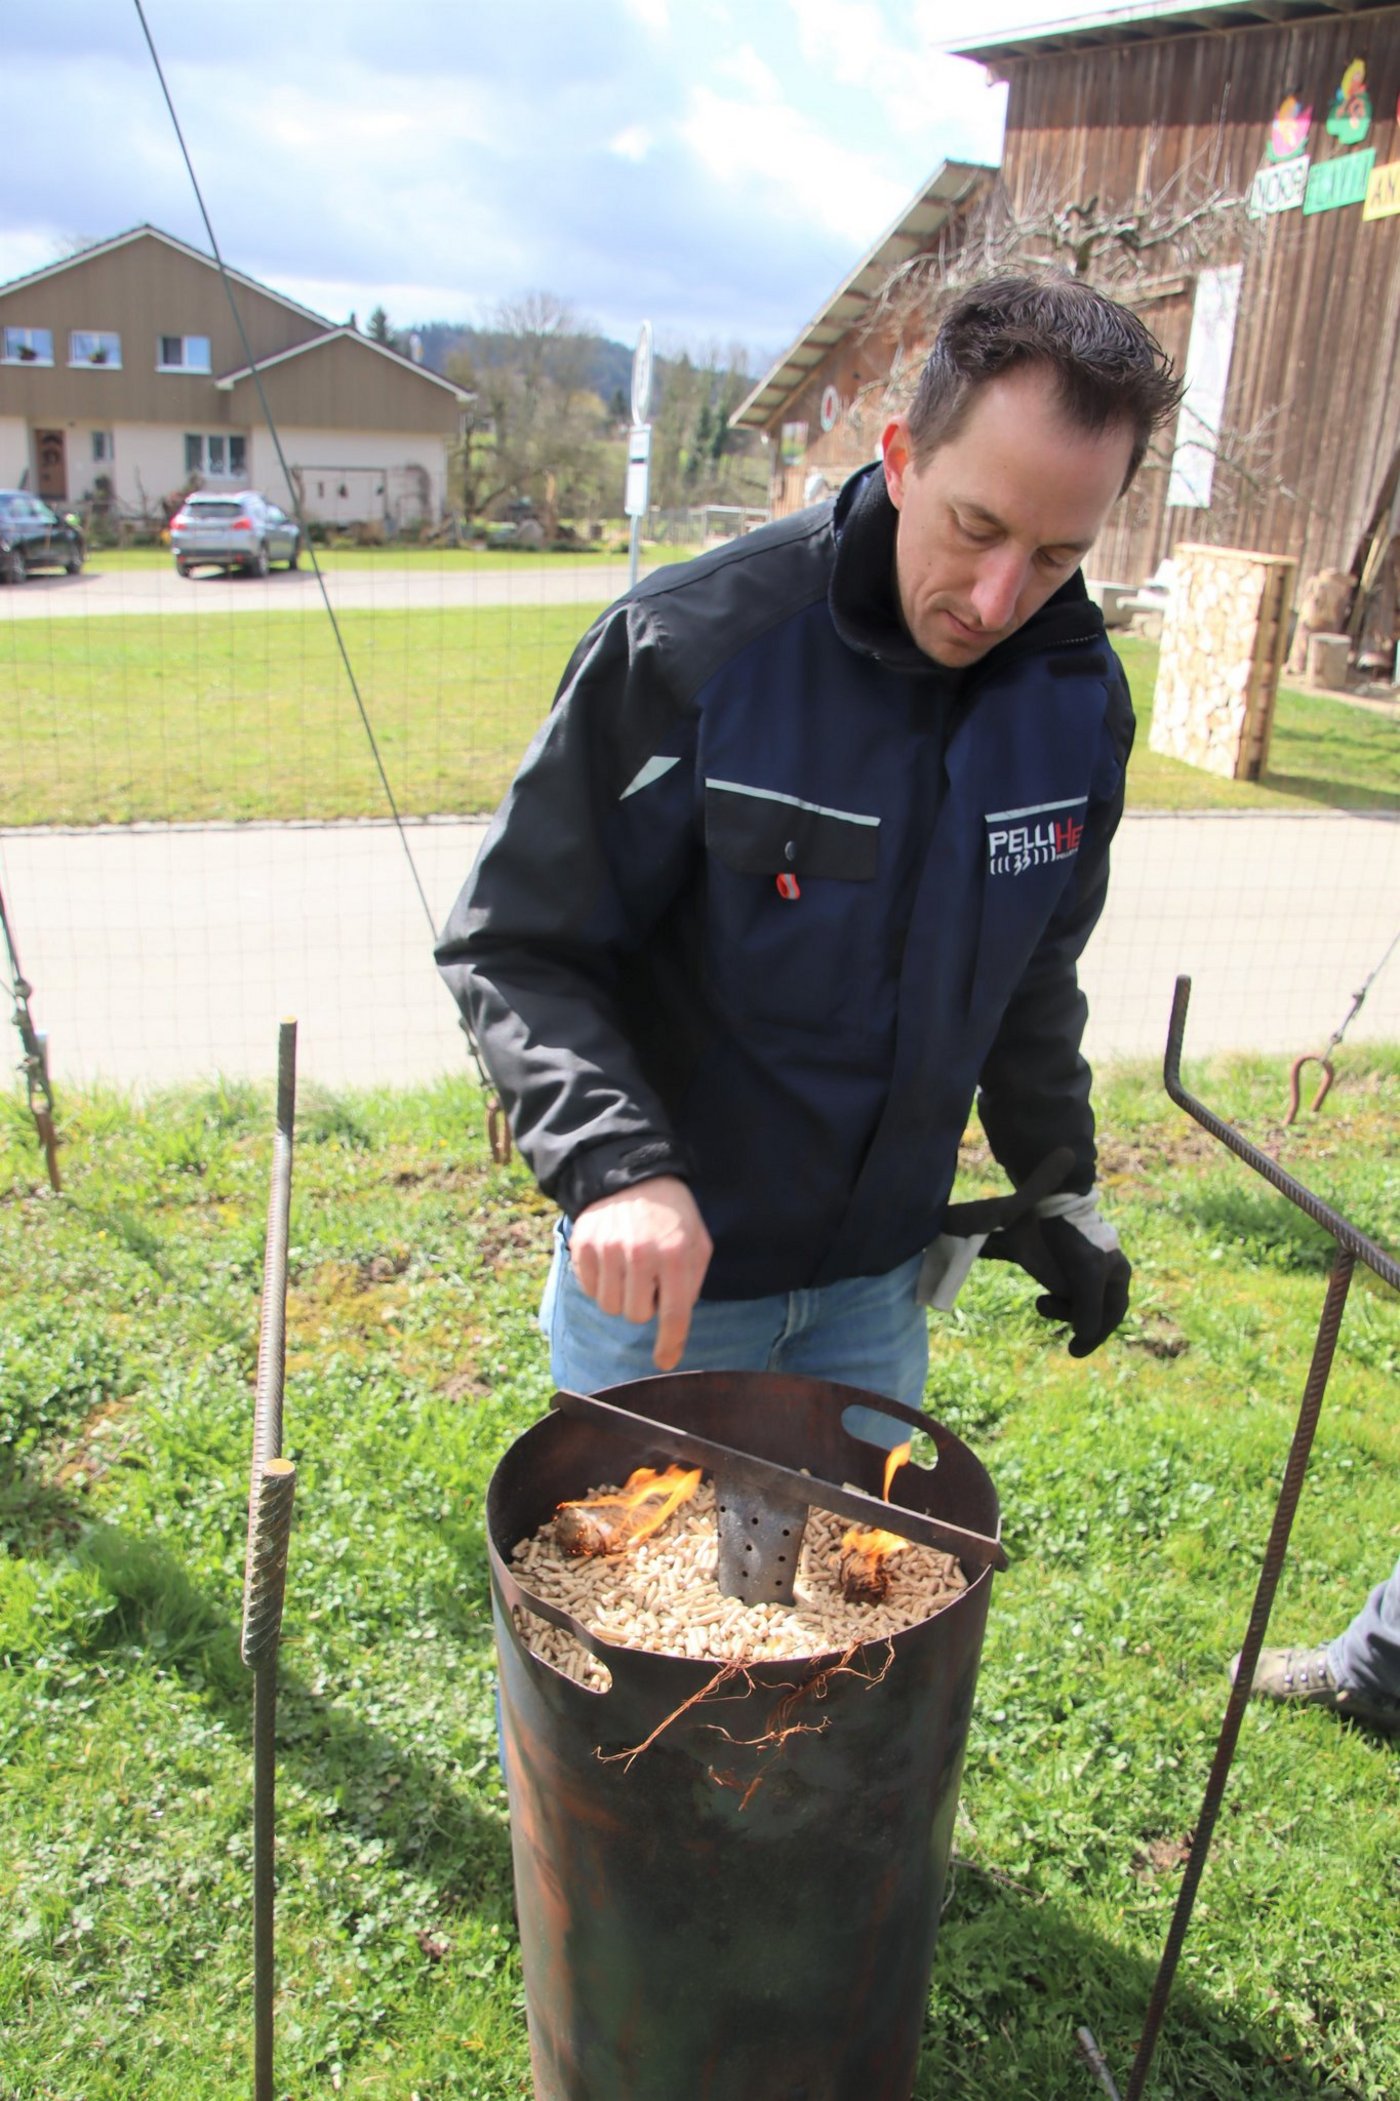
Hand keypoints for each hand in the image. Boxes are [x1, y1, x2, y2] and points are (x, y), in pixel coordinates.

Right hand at [568, 1176, 712, 1370]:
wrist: (632, 1175)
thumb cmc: (672, 1215)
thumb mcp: (698, 1242)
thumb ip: (692, 1282)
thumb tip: (675, 1325)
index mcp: (676, 1255)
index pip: (673, 1314)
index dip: (670, 1343)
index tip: (665, 1361)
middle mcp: (640, 1254)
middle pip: (636, 1316)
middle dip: (645, 1305)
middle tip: (650, 1280)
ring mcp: (608, 1249)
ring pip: (610, 1306)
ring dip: (621, 1296)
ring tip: (630, 1270)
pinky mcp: (584, 1244)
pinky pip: (589, 1289)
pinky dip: (601, 1284)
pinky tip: (611, 1262)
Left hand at [980, 1192, 1130, 1357]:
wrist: (1047, 1205)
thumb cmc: (1073, 1238)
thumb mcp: (1085, 1274)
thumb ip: (1089, 1307)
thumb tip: (1086, 1335)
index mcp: (1116, 1275)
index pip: (1112, 1315)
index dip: (1096, 1335)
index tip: (1075, 1352)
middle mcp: (1100, 1276)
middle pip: (1092, 1314)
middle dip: (1076, 1323)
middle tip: (1062, 1336)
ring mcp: (1077, 1273)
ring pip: (1073, 1307)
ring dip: (1059, 1312)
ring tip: (1042, 1304)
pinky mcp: (1057, 1269)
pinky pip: (1058, 1296)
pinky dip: (1052, 1303)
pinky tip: (1042, 1299)